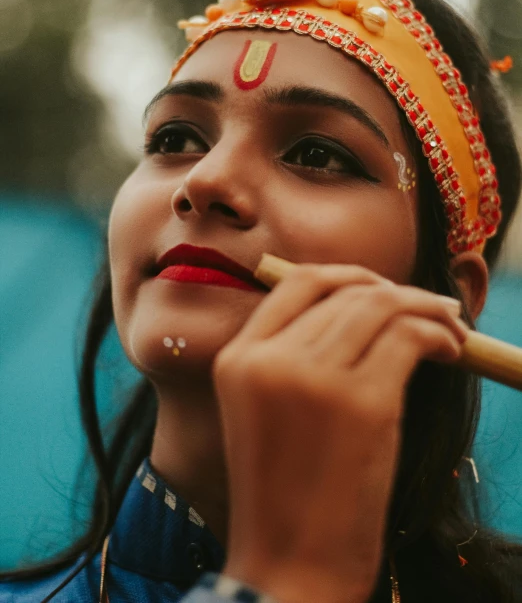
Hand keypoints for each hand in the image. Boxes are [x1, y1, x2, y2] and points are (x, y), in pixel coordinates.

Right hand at [212, 263, 465, 602]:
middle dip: (398, 291)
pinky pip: (409, 337)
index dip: (346, 276)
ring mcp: (315, 379)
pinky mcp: (362, 404)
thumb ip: (294, 356)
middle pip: (347, 290)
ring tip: (450, 331)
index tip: (382, 288)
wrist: (290, 567)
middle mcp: (270, 359)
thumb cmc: (284, 494)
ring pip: (382, 305)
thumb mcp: (265, 412)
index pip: (295, 282)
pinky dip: (439, 335)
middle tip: (431, 308)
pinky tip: (450, 351)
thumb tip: (362, 308)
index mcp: (237, 358)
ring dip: (426, 309)